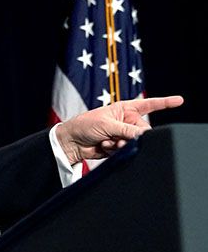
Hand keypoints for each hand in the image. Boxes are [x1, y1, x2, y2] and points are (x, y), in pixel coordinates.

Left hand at [56, 95, 183, 163]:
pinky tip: (104, 146)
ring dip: (122, 144)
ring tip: (108, 142)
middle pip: (143, 131)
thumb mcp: (107, 124)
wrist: (71, 142)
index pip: (148, 105)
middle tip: (118, 137)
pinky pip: (126, 150)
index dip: (164, 103)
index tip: (179, 100)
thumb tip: (144, 135)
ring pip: (135, 143)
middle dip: (133, 136)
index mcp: (123, 109)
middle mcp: (126, 121)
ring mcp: (123, 134)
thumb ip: (127, 130)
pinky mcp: (118, 146)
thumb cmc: (84, 126)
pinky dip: (116, 150)